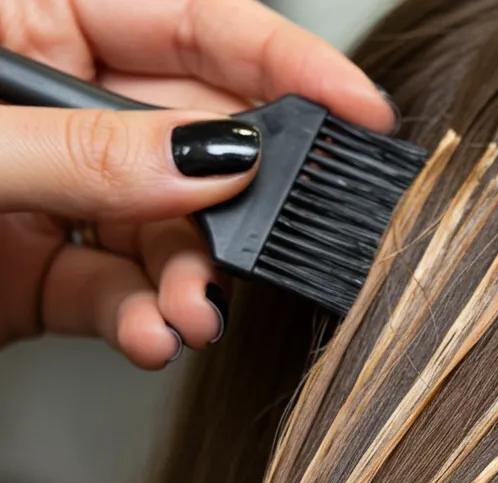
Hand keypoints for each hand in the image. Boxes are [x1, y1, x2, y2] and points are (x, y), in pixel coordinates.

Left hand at [0, 0, 394, 367]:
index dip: (283, 63)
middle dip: (239, 209)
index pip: (191, 25)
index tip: (360, 109)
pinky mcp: (44, 276)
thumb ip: (90, 155)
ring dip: (194, 284)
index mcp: (37, 20)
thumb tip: (218, 161)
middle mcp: (57, 108)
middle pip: (196, 145)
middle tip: (270, 245)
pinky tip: (150, 336)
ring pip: (168, 235)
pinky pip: (119, 297)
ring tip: (190, 316)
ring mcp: (59, 197)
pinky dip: (144, 324)